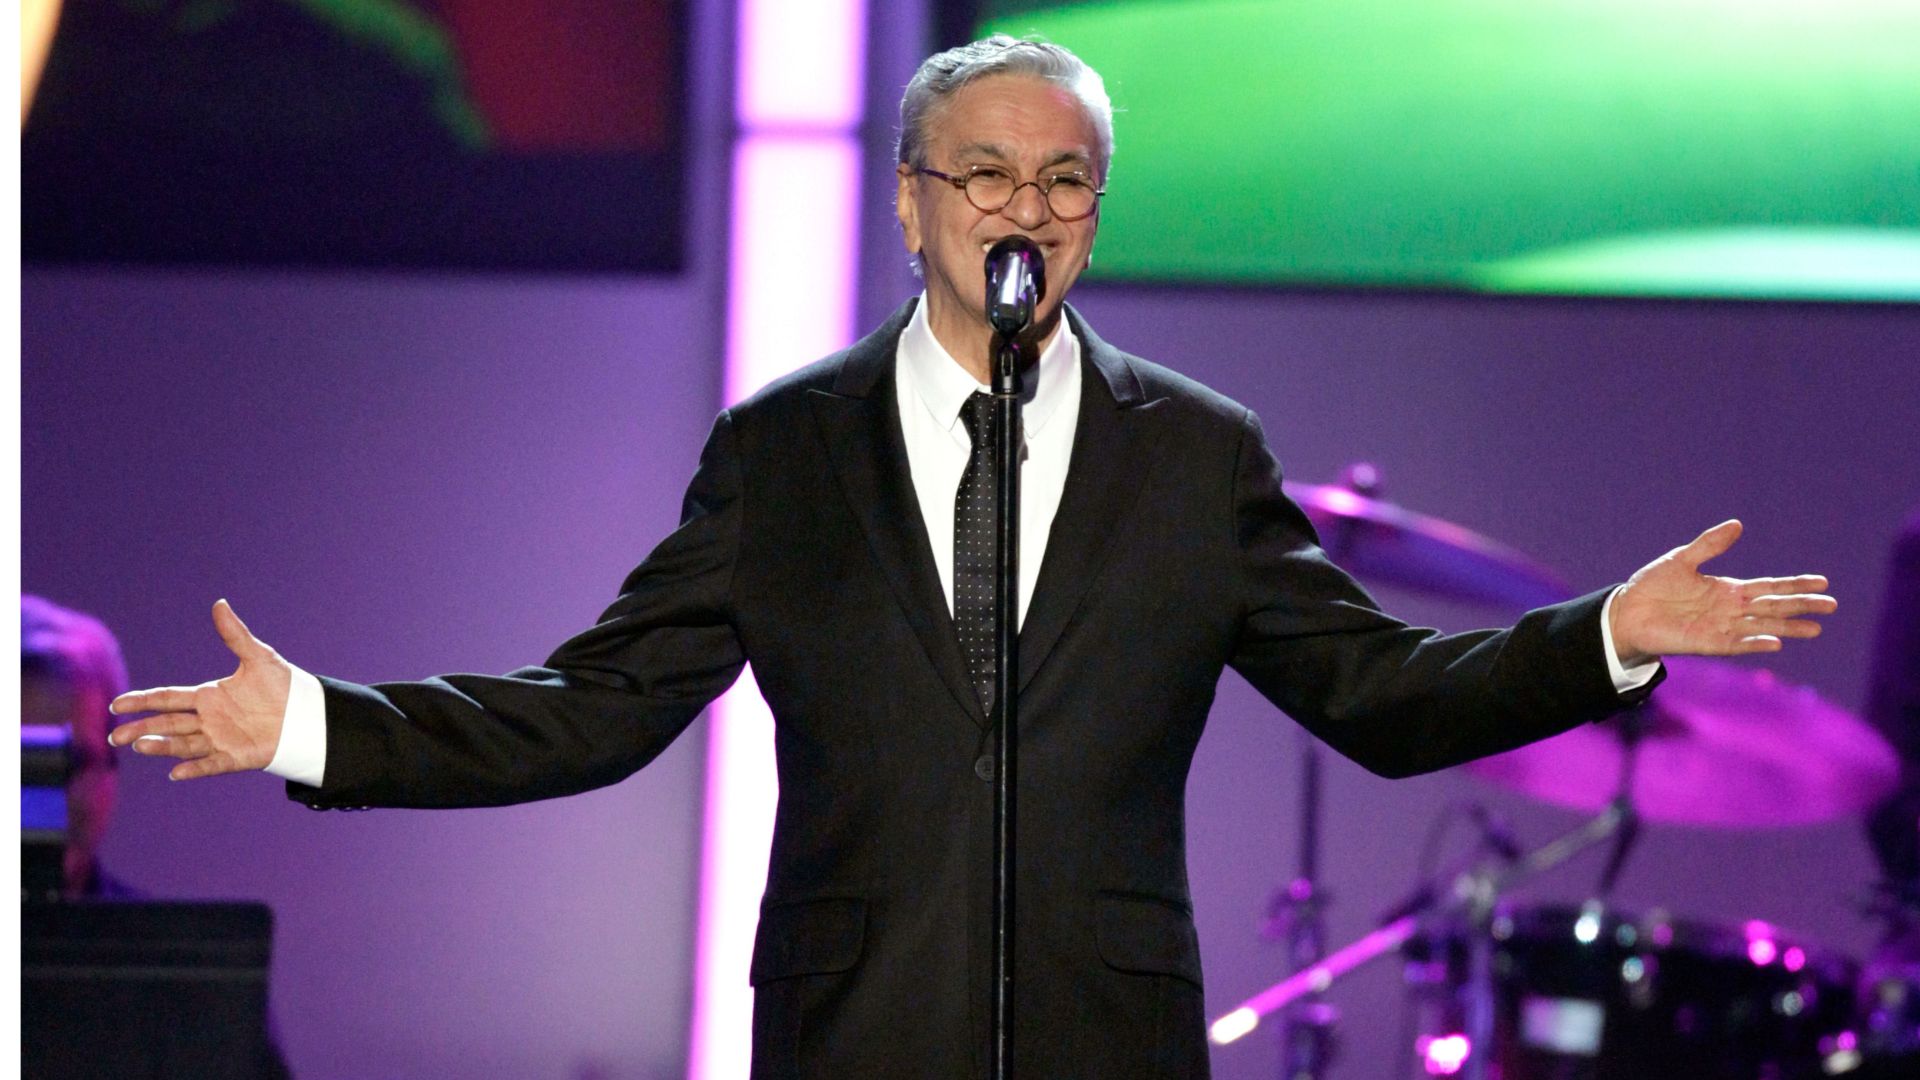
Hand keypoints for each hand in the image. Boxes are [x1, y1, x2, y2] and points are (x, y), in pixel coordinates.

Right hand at [107, 599, 291, 780]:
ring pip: (184, 744)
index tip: (117, 705)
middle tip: (115, 737)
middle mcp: (208, 720)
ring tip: (140, 746)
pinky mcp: (236, 757)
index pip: (167, 698)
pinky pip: (212, 764)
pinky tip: (176, 773)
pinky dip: (195, 768)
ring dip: (162, 746)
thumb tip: (219, 604)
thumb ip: (235, 635)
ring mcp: (220, 739)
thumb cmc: (281, 685)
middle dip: (142, 729)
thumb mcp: (258, 657)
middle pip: (167, 724)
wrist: (306, 712)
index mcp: (208, 696)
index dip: (142, 701)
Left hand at [1610, 520, 1834, 665]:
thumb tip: (1738, 525)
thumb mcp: (1682, 559)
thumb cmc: (1652, 586)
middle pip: (1773, 607)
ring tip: (1815, 629)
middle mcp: (1729, 610)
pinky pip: (1735, 644)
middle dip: (1801, 606)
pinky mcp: (1705, 643)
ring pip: (1761, 627)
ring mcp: (1720, 627)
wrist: (1625, 611)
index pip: (1769, 586)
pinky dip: (1754, 642)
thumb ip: (1709, 545)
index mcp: (1727, 590)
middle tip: (1832, 605)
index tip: (1822, 582)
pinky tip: (1775, 642)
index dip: (1794, 584)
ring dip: (1787, 628)